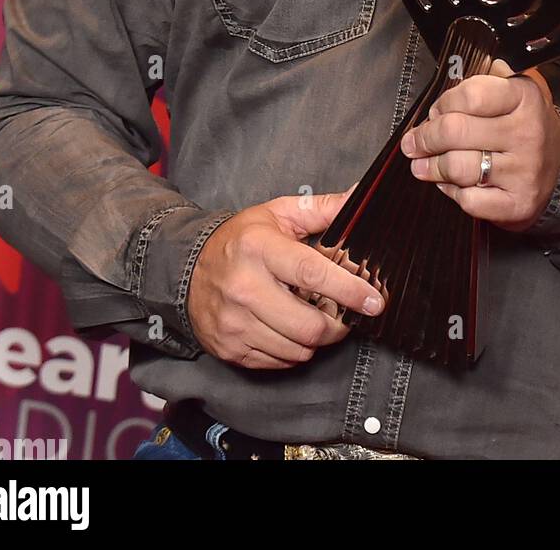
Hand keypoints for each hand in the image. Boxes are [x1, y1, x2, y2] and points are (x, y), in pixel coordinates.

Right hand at [186, 188, 383, 369]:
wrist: (186, 269)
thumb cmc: (240, 240)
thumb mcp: (277, 214)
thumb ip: (321, 209)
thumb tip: (357, 197)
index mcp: (259, 248)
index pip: (311, 274)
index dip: (349, 290)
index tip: (374, 301)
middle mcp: (244, 287)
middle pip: (308, 325)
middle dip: (338, 325)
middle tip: (345, 314)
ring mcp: (235, 322)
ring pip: (297, 349)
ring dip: (317, 339)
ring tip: (315, 318)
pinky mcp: (231, 348)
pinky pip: (279, 362)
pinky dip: (295, 350)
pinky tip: (291, 329)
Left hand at [400, 60, 559, 229]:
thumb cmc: (525, 127)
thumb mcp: (513, 93)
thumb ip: (481, 82)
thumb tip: (444, 88)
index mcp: (525, 97)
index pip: (471, 95)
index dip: (444, 104)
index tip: (435, 112)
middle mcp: (527, 133)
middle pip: (455, 131)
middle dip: (425, 137)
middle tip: (414, 142)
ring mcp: (524, 171)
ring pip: (457, 167)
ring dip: (431, 167)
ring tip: (422, 164)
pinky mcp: (518, 203)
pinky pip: (469, 200)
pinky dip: (451, 192)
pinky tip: (450, 184)